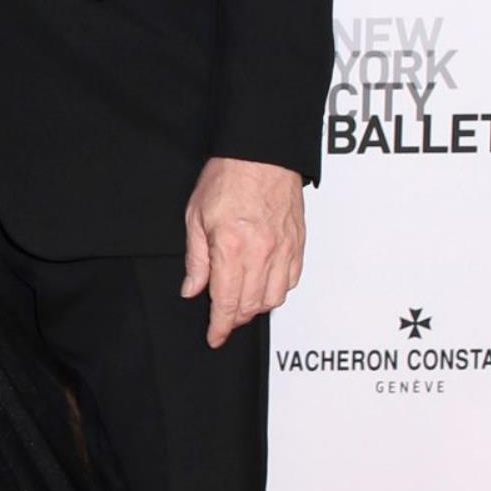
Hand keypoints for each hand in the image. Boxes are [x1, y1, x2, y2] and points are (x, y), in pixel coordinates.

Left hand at [181, 158, 305, 349]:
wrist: (262, 153)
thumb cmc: (228, 177)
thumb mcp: (196, 216)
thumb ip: (196, 259)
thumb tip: (192, 289)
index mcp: (231, 248)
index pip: (227, 302)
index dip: (220, 326)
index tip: (215, 337)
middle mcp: (261, 253)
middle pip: (251, 306)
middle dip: (236, 319)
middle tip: (223, 319)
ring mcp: (283, 250)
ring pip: (274, 298)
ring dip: (257, 307)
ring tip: (242, 302)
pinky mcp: (298, 244)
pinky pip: (291, 281)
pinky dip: (278, 291)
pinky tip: (264, 286)